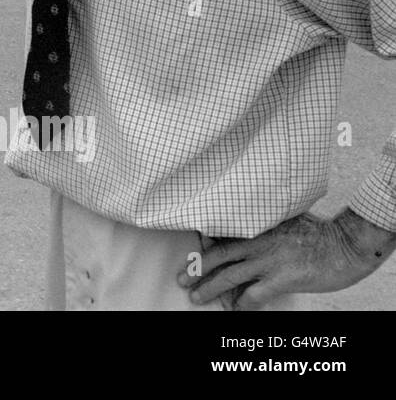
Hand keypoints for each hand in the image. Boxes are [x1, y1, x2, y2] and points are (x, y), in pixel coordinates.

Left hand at [177, 208, 395, 309]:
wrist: (345, 246)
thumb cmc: (317, 231)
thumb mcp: (284, 216)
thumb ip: (262, 221)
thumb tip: (242, 225)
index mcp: (256, 225)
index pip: (220, 233)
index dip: (202, 243)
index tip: (189, 251)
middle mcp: (257, 242)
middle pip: (217, 256)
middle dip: (196, 268)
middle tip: (182, 278)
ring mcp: (268, 261)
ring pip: (229, 277)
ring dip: (210, 288)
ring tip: (197, 297)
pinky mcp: (281, 279)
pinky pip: (253, 296)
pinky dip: (242, 304)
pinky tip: (236, 309)